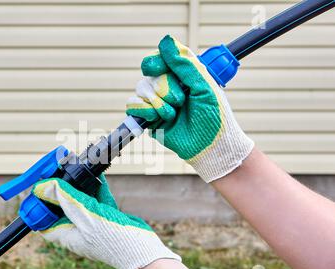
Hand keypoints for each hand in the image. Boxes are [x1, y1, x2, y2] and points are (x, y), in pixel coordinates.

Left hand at [33, 175, 180, 268]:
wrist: (143, 251)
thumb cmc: (113, 239)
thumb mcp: (85, 216)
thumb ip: (66, 199)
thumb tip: (44, 186)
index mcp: (67, 234)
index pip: (44, 221)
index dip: (39, 205)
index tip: (38, 187)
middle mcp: (78, 229)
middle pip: (62, 207)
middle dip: (60, 189)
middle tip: (59, 171)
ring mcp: (93, 224)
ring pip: (81, 201)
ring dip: (79, 185)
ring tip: (76, 168)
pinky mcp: (107, 218)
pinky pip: (98, 200)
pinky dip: (97, 187)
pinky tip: (97, 175)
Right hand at [126, 35, 253, 182]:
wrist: (210, 147)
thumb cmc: (215, 117)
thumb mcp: (204, 85)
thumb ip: (185, 63)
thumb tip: (165, 41)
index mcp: (182, 76)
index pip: (160, 58)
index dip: (156, 61)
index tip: (158, 67)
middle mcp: (168, 87)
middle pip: (149, 74)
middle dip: (164, 87)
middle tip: (180, 100)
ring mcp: (157, 103)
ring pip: (140, 89)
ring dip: (157, 101)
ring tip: (172, 114)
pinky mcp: (149, 119)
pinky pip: (133, 106)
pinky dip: (143, 110)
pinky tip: (158, 118)